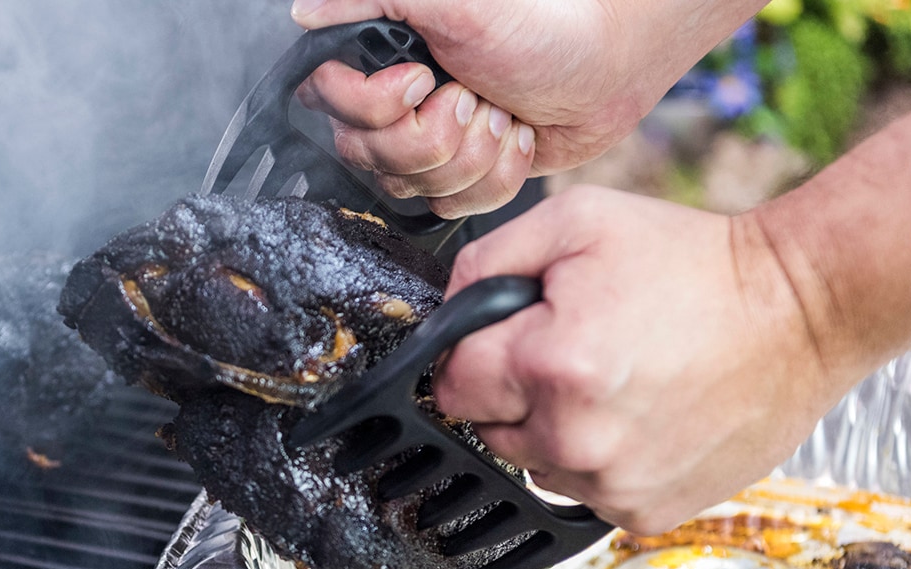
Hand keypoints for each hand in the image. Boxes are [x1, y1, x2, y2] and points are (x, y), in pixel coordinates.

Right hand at [291, 0, 767, 215]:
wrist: (606, 68)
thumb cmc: (539, 25)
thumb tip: (303, 13)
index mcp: (383, 58)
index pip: (334, 106)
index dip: (377, 109)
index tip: (422, 81)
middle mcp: (400, 106)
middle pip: (375, 159)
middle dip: (437, 136)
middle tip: (474, 95)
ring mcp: (434, 147)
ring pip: (418, 189)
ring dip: (472, 155)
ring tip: (502, 115)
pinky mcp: (467, 179)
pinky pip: (457, 207)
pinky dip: (495, 178)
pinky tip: (514, 140)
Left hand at [431, 184, 833, 533]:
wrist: (797, 315)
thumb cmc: (693, 266)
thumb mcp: (577, 223)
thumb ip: (485, 264)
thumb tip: (443, 315)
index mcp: (550, 366)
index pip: (450, 385)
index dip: (471, 356)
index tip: (505, 341)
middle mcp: (574, 440)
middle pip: (486, 430)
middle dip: (512, 392)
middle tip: (573, 353)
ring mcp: (610, 484)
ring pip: (533, 464)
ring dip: (554, 430)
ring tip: (614, 385)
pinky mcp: (642, 512)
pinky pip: (582, 490)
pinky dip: (596, 461)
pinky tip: (638, 419)